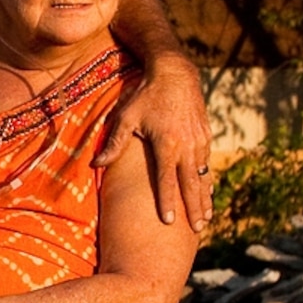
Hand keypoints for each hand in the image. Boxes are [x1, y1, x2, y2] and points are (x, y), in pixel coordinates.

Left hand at [98, 57, 213, 229]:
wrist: (176, 73)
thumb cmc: (146, 95)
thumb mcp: (126, 116)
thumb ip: (114, 143)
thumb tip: (95, 164)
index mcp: (167, 144)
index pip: (166, 180)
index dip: (168, 202)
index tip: (169, 222)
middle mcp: (187, 145)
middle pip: (191, 184)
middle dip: (194, 208)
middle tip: (197, 229)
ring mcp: (200, 141)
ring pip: (203, 175)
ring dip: (204, 197)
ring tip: (205, 219)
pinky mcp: (206, 135)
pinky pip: (207, 163)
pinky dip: (207, 180)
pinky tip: (208, 193)